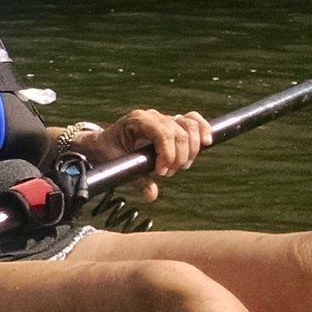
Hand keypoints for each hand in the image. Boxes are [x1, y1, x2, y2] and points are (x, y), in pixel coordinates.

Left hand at [84, 108, 213, 200]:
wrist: (105, 143)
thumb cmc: (110, 152)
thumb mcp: (120, 166)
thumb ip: (138, 180)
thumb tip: (152, 195)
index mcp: (138, 121)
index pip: (162, 133)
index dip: (167, 154)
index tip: (161, 173)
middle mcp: (153, 116)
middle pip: (179, 132)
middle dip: (178, 157)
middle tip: (169, 173)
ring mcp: (164, 117)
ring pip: (189, 126)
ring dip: (191, 149)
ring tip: (182, 166)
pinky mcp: (173, 123)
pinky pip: (193, 120)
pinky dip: (203, 130)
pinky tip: (207, 142)